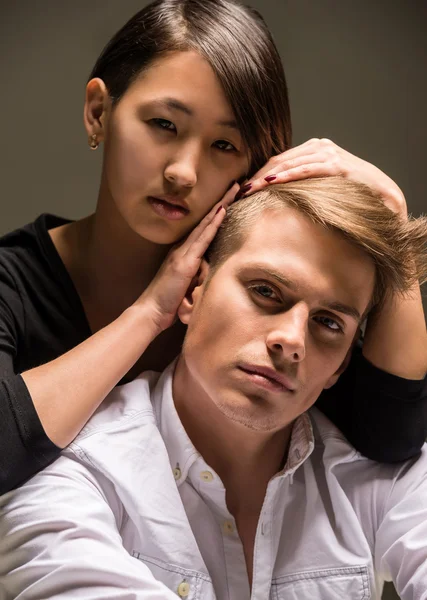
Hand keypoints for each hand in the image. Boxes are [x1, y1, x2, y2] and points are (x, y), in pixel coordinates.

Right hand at [137, 183, 239, 331]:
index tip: (228, 200)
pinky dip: (213, 224)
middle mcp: (182, 249)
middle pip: (205, 221)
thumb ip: (196, 277)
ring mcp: (183, 254)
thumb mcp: (186, 287)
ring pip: (205, 225)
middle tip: (235, 185)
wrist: (150, 311)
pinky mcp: (185, 262)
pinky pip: (202, 239)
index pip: (203, 230)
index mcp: (183, 254)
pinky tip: (222, 211)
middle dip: (221, 202)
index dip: (215, 214)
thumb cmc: (167, 303)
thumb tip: (207, 275)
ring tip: (233, 190)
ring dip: (221, 206)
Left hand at [240, 138, 406, 217]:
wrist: (384, 196)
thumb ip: (303, 183)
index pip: (278, 160)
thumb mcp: (322, 186)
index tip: (242, 188)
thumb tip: (275, 194)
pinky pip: (307, 169)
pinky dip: (289, 175)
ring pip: (289, 163)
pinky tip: (273, 181)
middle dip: (257, 176)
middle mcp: (320, 147)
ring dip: (267, 177)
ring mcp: (329, 153)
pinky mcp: (338, 165)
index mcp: (313, 149)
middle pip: (279, 160)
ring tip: (249, 188)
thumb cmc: (351, 194)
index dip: (259, 173)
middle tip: (239, 191)